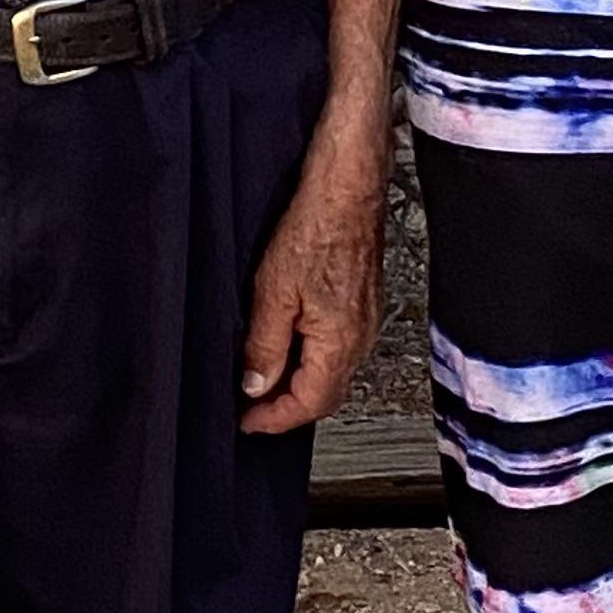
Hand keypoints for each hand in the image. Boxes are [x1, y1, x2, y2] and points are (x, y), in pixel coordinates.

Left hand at [239, 136, 386, 436]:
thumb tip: (256, 385)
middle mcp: (360, 339)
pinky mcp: (362, 307)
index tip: (247, 421)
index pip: (309, 404)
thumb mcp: (273, 293)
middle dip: (288, 409)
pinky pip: (338, 351)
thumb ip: (264, 346)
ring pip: (332, 375)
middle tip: (253, 410)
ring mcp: (365, 323)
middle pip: (325, 397)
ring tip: (266, 382)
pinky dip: (312, 362)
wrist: (348, 190)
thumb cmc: (317, 228)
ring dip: (300, 386)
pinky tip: (290, 348)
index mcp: (340, 343)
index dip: (274, 419)